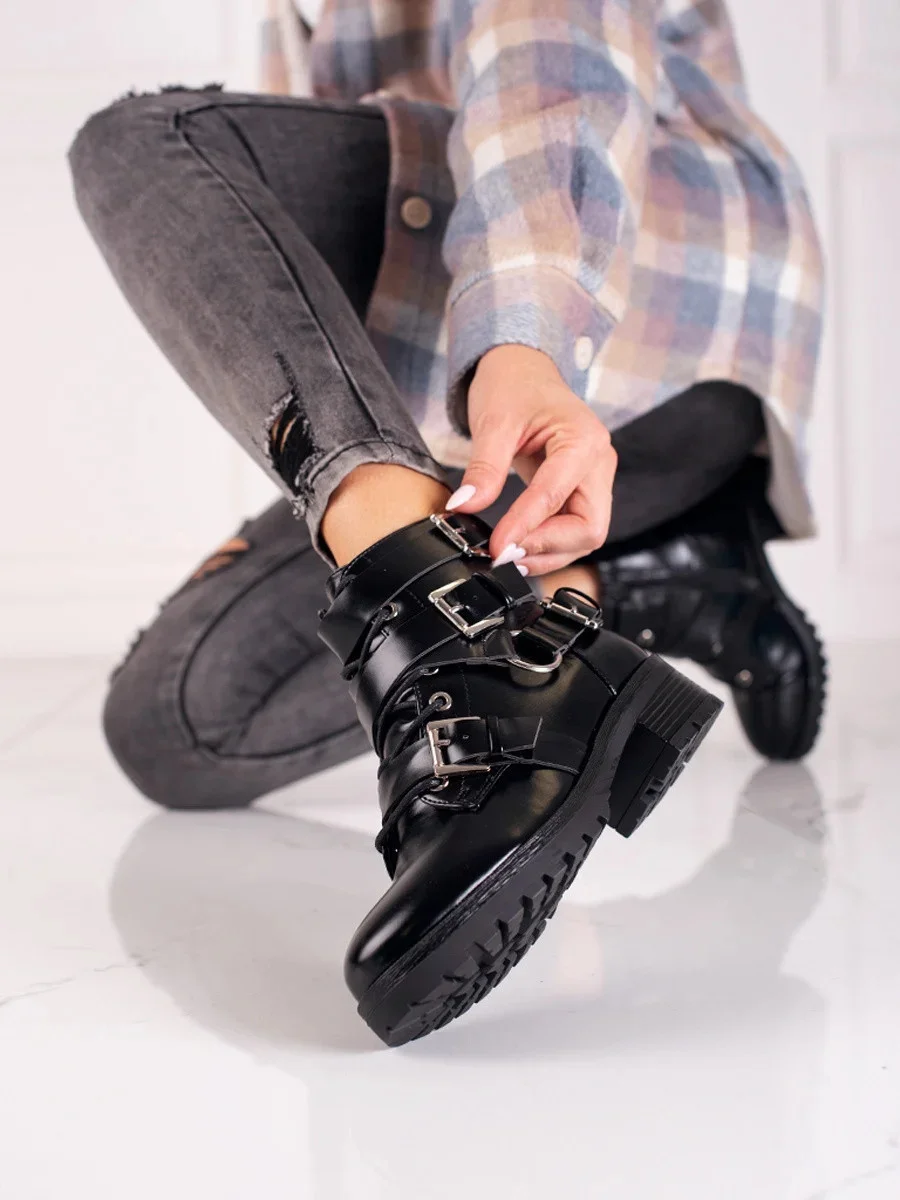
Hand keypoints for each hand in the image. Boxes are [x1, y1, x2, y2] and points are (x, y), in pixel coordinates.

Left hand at [446, 345, 616, 574]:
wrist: (524, 371)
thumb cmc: (514, 386)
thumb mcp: (494, 421)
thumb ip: (484, 467)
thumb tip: (466, 506)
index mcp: (584, 440)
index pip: (556, 496)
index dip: (525, 527)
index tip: (497, 548)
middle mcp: (598, 464)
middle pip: (588, 528)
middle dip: (547, 547)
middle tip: (504, 554)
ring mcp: (593, 480)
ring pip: (584, 536)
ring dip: (547, 553)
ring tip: (507, 555)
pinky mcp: (581, 491)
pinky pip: (573, 530)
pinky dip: (547, 545)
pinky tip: (519, 547)